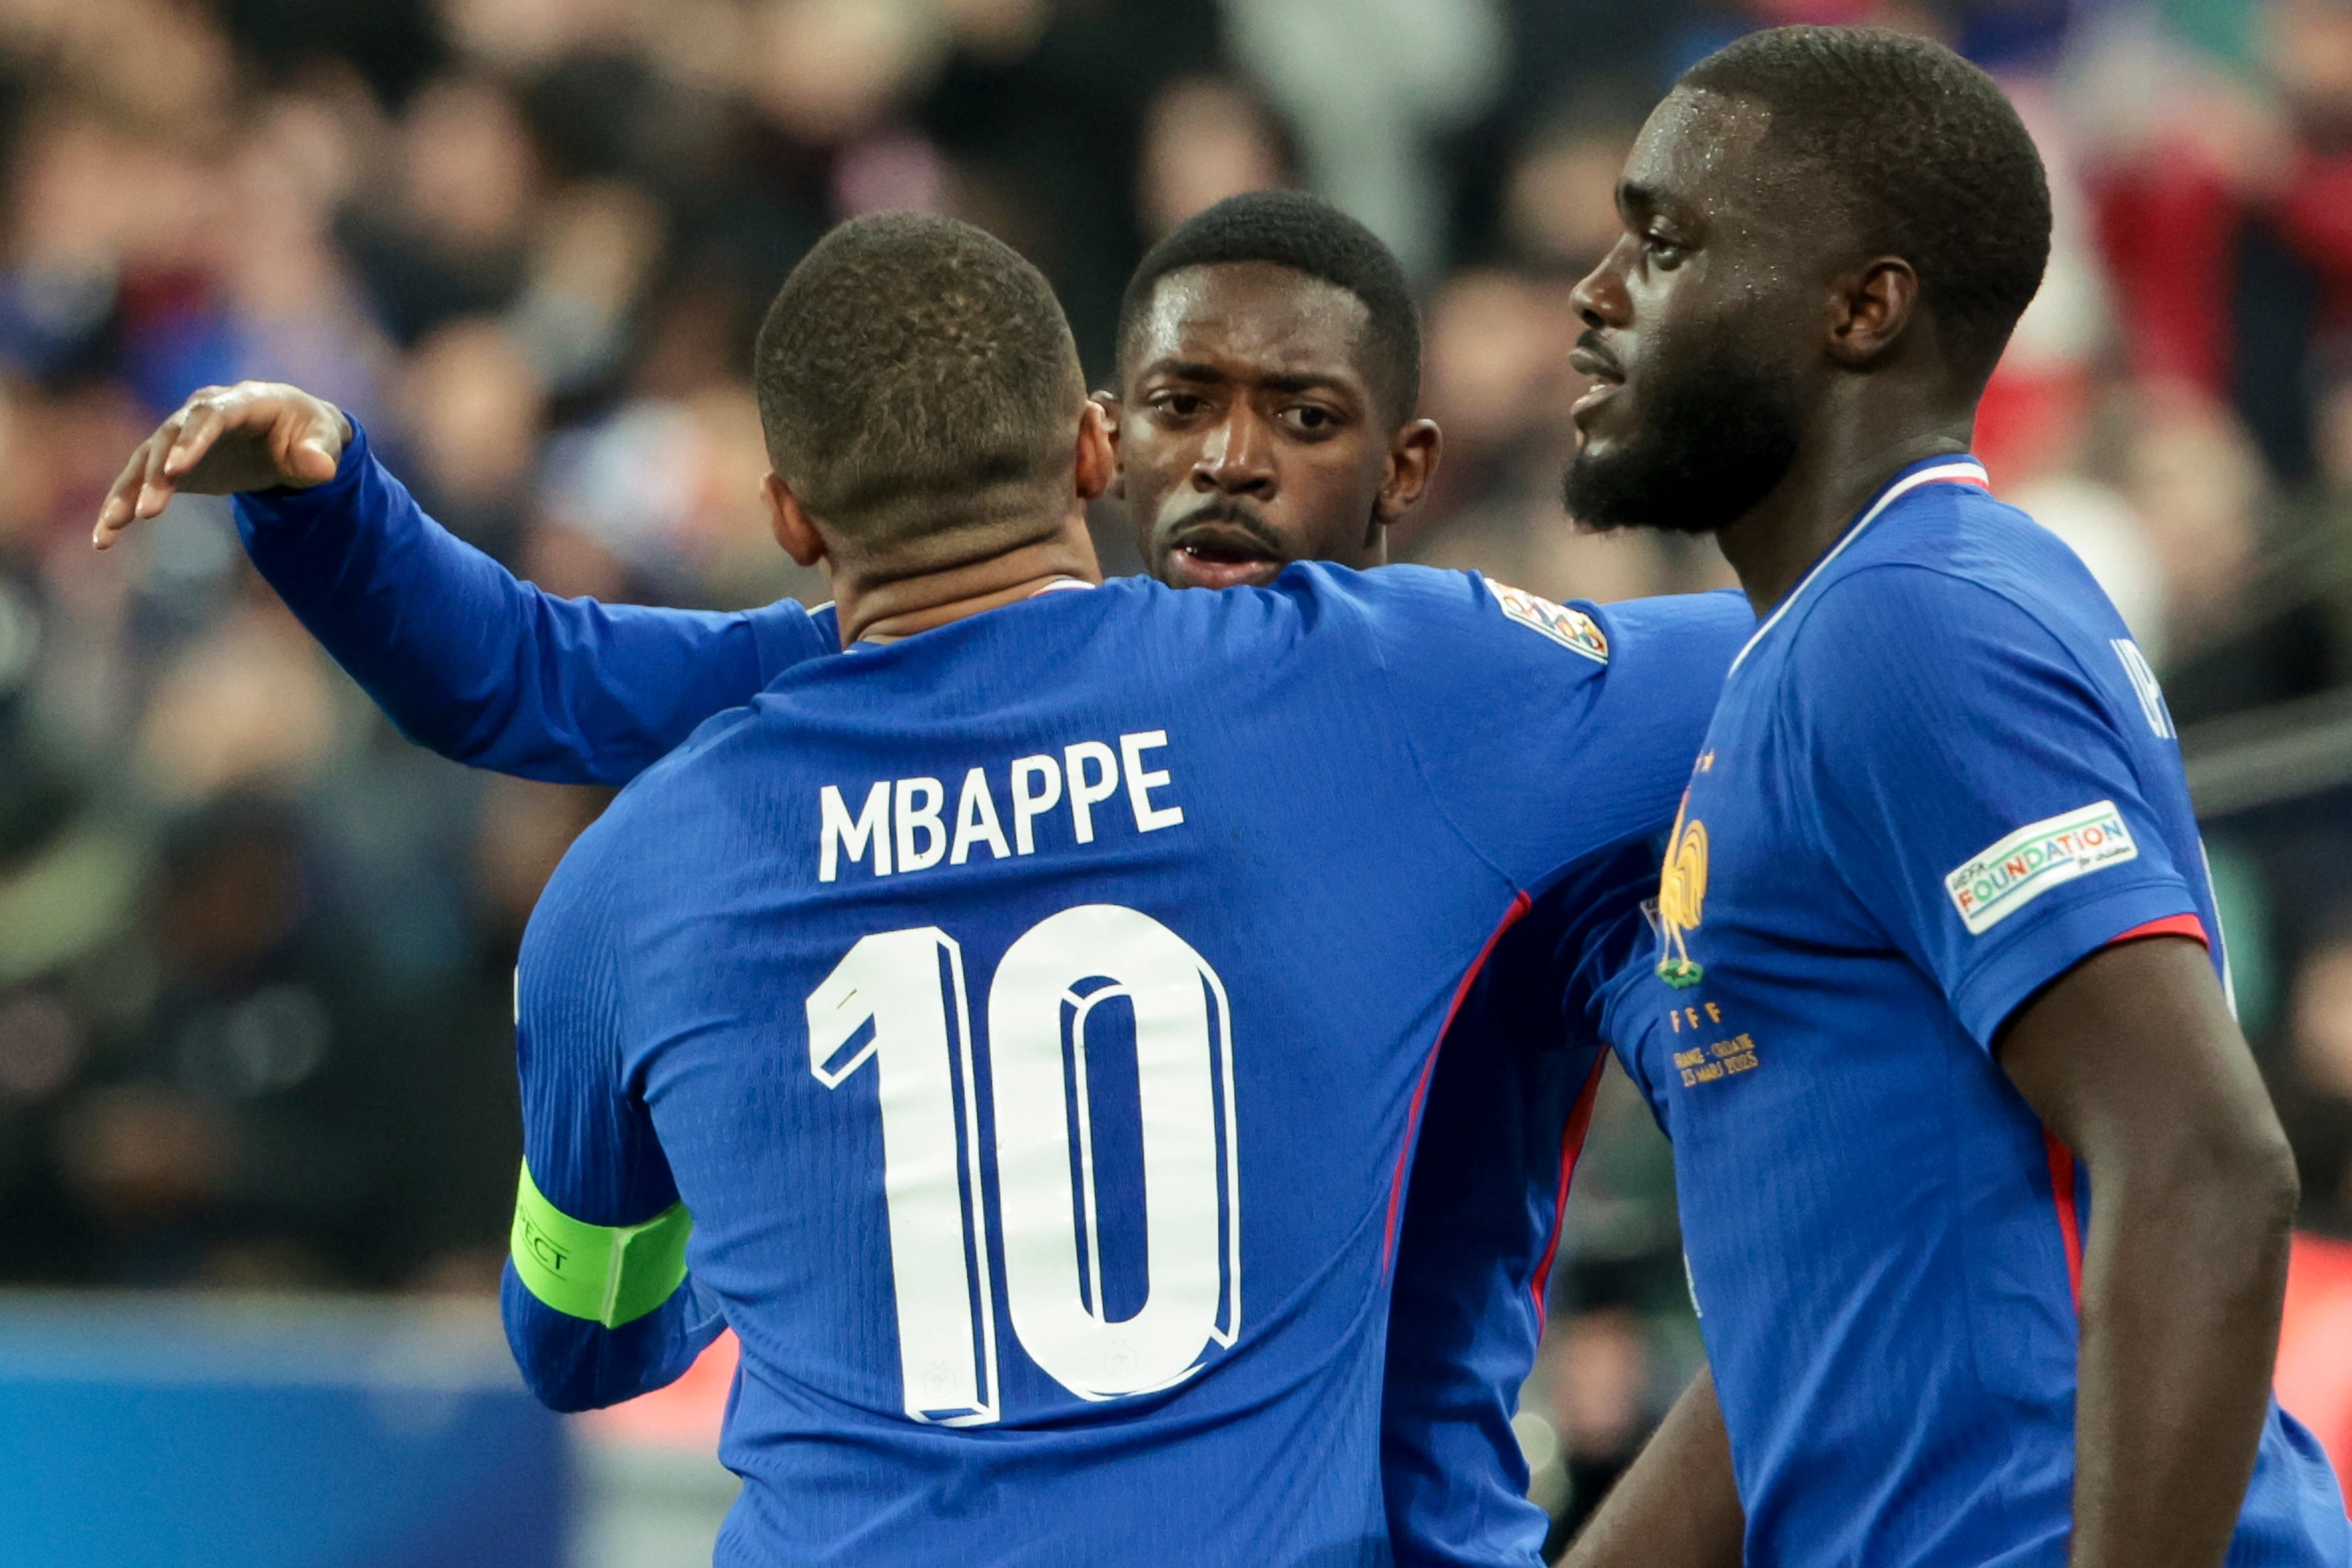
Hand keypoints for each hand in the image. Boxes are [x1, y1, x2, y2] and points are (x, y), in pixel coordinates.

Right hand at [93, 381, 351, 549]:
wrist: (294, 434)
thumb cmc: (310, 433)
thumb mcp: (325, 439)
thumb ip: (320, 453)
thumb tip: (319, 468)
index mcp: (244, 401)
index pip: (212, 417)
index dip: (193, 441)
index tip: (177, 469)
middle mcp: (203, 412)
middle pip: (171, 436)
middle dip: (157, 470)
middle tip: (148, 507)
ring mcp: (182, 436)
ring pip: (147, 459)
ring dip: (129, 491)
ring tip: (112, 526)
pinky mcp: (172, 463)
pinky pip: (140, 482)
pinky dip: (121, 506)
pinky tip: (104, 537)